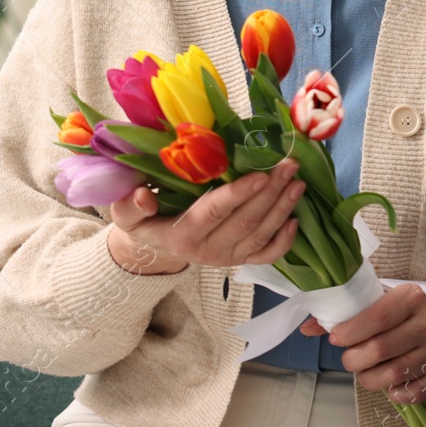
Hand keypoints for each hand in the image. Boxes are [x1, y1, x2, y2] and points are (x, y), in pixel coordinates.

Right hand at [105, 159, 305, 275]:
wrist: (155, 247)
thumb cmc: (144, 220)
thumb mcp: (127, 213)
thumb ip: (131, 205)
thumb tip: (143, 196)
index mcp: (182, 235)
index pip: (215, 212)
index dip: (238, 194)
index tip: (261, 175)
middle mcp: (208, 251)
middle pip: (245, 220)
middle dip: (271, 192)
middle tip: (289, 165)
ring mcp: (227, 258)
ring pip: (261, 234)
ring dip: (283, 208)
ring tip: (298, 182)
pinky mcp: (240, 261)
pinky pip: (267, 255)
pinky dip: (284, 240)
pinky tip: (296, 218)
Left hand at [299, 287, 425, 403]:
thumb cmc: (404, 314)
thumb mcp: (380, 303)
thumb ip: (345, 314)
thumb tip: (308, 327)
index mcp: (411, 297)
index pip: (378, 316)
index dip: (351, 331)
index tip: (336, 338)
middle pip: (381, 349)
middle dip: (354, 359)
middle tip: (349, 359)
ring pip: (394, 374)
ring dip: (370, 378)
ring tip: (365, 372)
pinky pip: (413, 393)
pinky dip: (395, 394)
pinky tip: (389, 385)